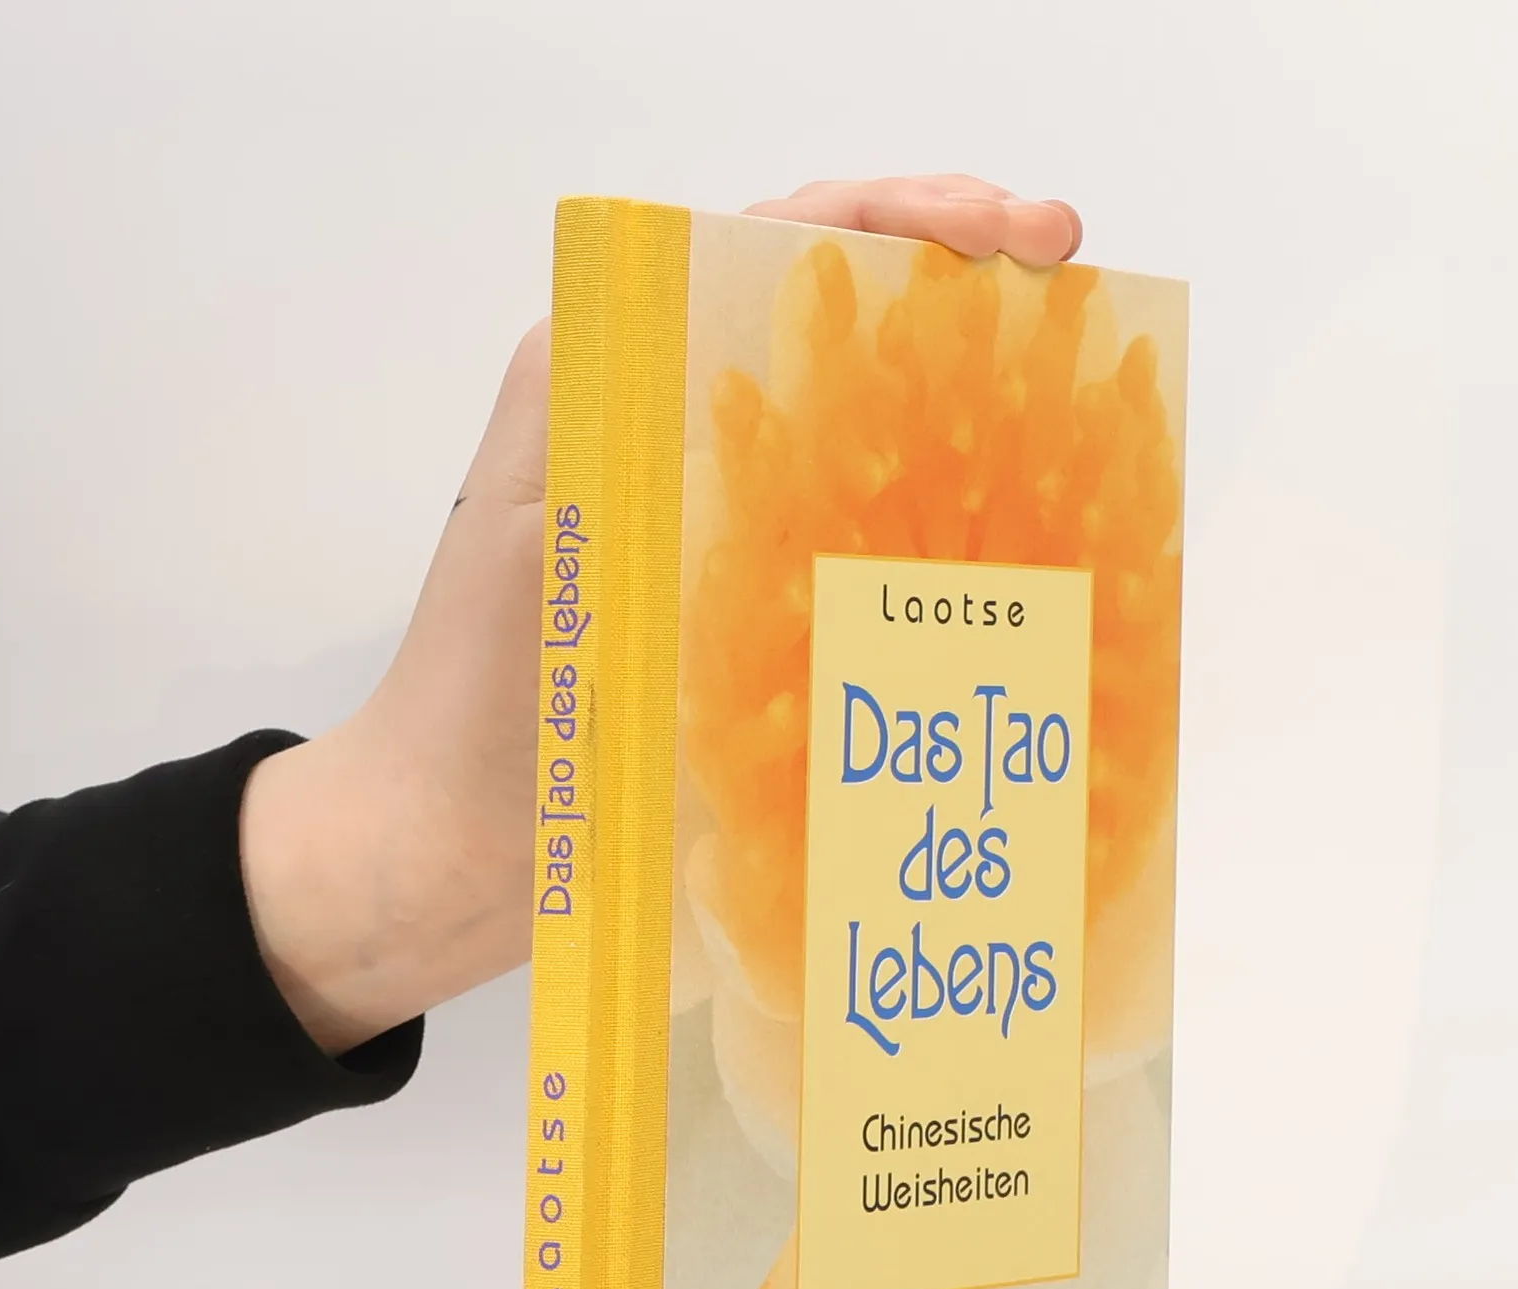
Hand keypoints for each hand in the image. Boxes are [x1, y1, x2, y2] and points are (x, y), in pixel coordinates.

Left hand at [238, 176, 1083, 1053]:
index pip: (770, 241)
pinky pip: (847, 522)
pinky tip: (1002, 522)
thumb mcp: (543, 544)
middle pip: (829, 304)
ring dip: (955, 380)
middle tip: (1067, 263)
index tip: (1016, 232)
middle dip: (953, 269)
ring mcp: (710, 510)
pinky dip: (925, 504)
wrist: (450, 842)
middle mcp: (667, 420)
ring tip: (1062, 376)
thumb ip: (629, 434)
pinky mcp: (735, 595)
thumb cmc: (475, 704)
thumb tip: (769, 363)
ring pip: (852, 409)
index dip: (902, 216)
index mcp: (611, 373)